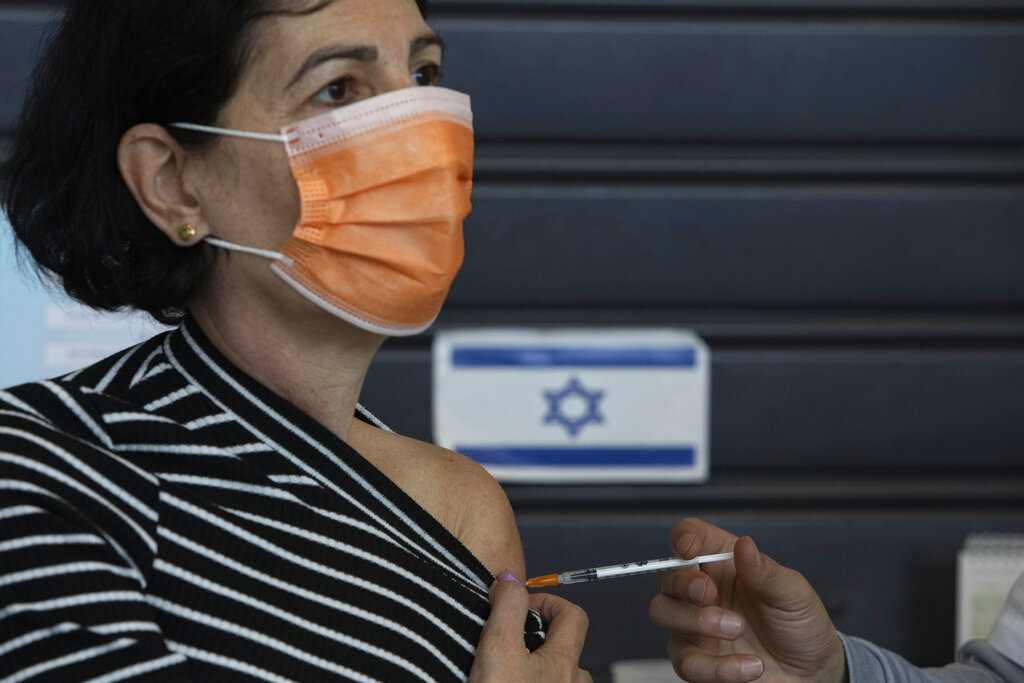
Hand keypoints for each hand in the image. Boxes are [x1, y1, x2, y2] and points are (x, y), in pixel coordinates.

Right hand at [470, 573, 591, 682]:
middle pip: (565, 647)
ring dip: (536, 663)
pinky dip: (529, 680)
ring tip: (505, 665)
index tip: (520, 607)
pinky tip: (505, 682)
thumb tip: (510, 579)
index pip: (572, 615)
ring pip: (556, 674)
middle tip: (507, 639)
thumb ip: (508, 609)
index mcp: (563, 664)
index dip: (546, 601)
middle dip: (539, 635)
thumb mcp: (498, 649)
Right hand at [649, 519, 847, 682]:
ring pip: (662, 612)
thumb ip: (765, 571)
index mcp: (725, 562)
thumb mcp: (794, 594)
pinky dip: (717, 667)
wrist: (811, 673)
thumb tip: (744, 544)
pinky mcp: (698, 660)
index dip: (683, 536)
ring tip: (738, 629)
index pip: (691, 536)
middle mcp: (704, 590)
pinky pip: (687, 662)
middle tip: (709, 595)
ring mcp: (695, 625)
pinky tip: (750, 667)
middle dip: (683, 583)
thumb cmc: (801, 625)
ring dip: (697, 621)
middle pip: (667, 574)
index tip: (689, 549)